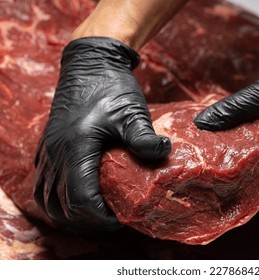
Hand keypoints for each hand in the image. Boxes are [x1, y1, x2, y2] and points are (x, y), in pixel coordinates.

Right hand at [34, 37, 170, 229]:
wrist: (89, 64)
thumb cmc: (111, 87)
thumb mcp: (132, 111)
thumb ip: (144, 136)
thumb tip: (163, 153)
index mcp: (77, 147)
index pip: (80, 199)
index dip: (100, 217)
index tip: (121, 219)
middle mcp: (57, 152)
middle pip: (61, 205)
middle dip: (87, 220)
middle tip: (112, 220)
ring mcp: (48, 149)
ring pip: (46, 198)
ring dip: (68, 213)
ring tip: (93, 215)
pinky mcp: (48, 146)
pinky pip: (43, 183)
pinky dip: (57, 199)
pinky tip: (75, 198)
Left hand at [194, 19, 258, 165]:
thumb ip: (232, 110)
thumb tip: (200, 124)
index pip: (256, 174)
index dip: (232, 175)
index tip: (208, 174)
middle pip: (246, 159)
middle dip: (223, 159)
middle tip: (197, 160)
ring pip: (242, 141)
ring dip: (223, 140)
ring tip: (198, 144)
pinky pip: (242, 126)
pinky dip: (229, 125)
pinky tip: (210, 126)